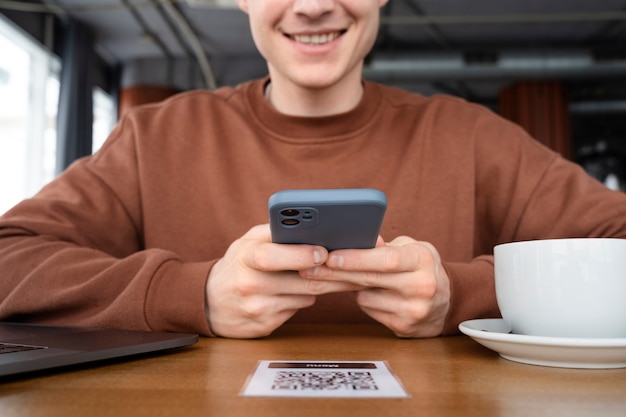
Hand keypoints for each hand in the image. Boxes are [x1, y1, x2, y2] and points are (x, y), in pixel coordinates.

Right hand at [206, 224, 363, 338]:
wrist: (208, 302)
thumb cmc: (236, 264)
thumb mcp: (248, 241)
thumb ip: (276, 231)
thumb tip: (311, 224)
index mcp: (246, 258)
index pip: (273, 256)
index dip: (301, 255)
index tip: (325, 251)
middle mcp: (251, 286)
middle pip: (302, 283)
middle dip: (334, 274)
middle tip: (358, 266)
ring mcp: (258, 310)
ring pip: (306, 298)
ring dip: (328, 286)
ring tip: (348, 275)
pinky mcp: (265, 327)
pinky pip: (298, 310)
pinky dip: (309, 298)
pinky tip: (316, 289)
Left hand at [300, 236, 450, 337]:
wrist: (448, 301)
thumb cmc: (422, 268)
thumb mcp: (411, 248)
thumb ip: (385, 245)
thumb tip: (359, 239)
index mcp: (422, 260)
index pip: (386, 259)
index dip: (357, 258)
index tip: (331, 256)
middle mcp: (421, 286)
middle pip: (370, 279)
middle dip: (336, 273)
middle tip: (309, 269)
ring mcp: (413, 310)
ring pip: (365, 297)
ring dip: (353, 287)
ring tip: (358, 277)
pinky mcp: (403, 328)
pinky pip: (370, 310)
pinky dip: (365, 300)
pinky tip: (374, 293)